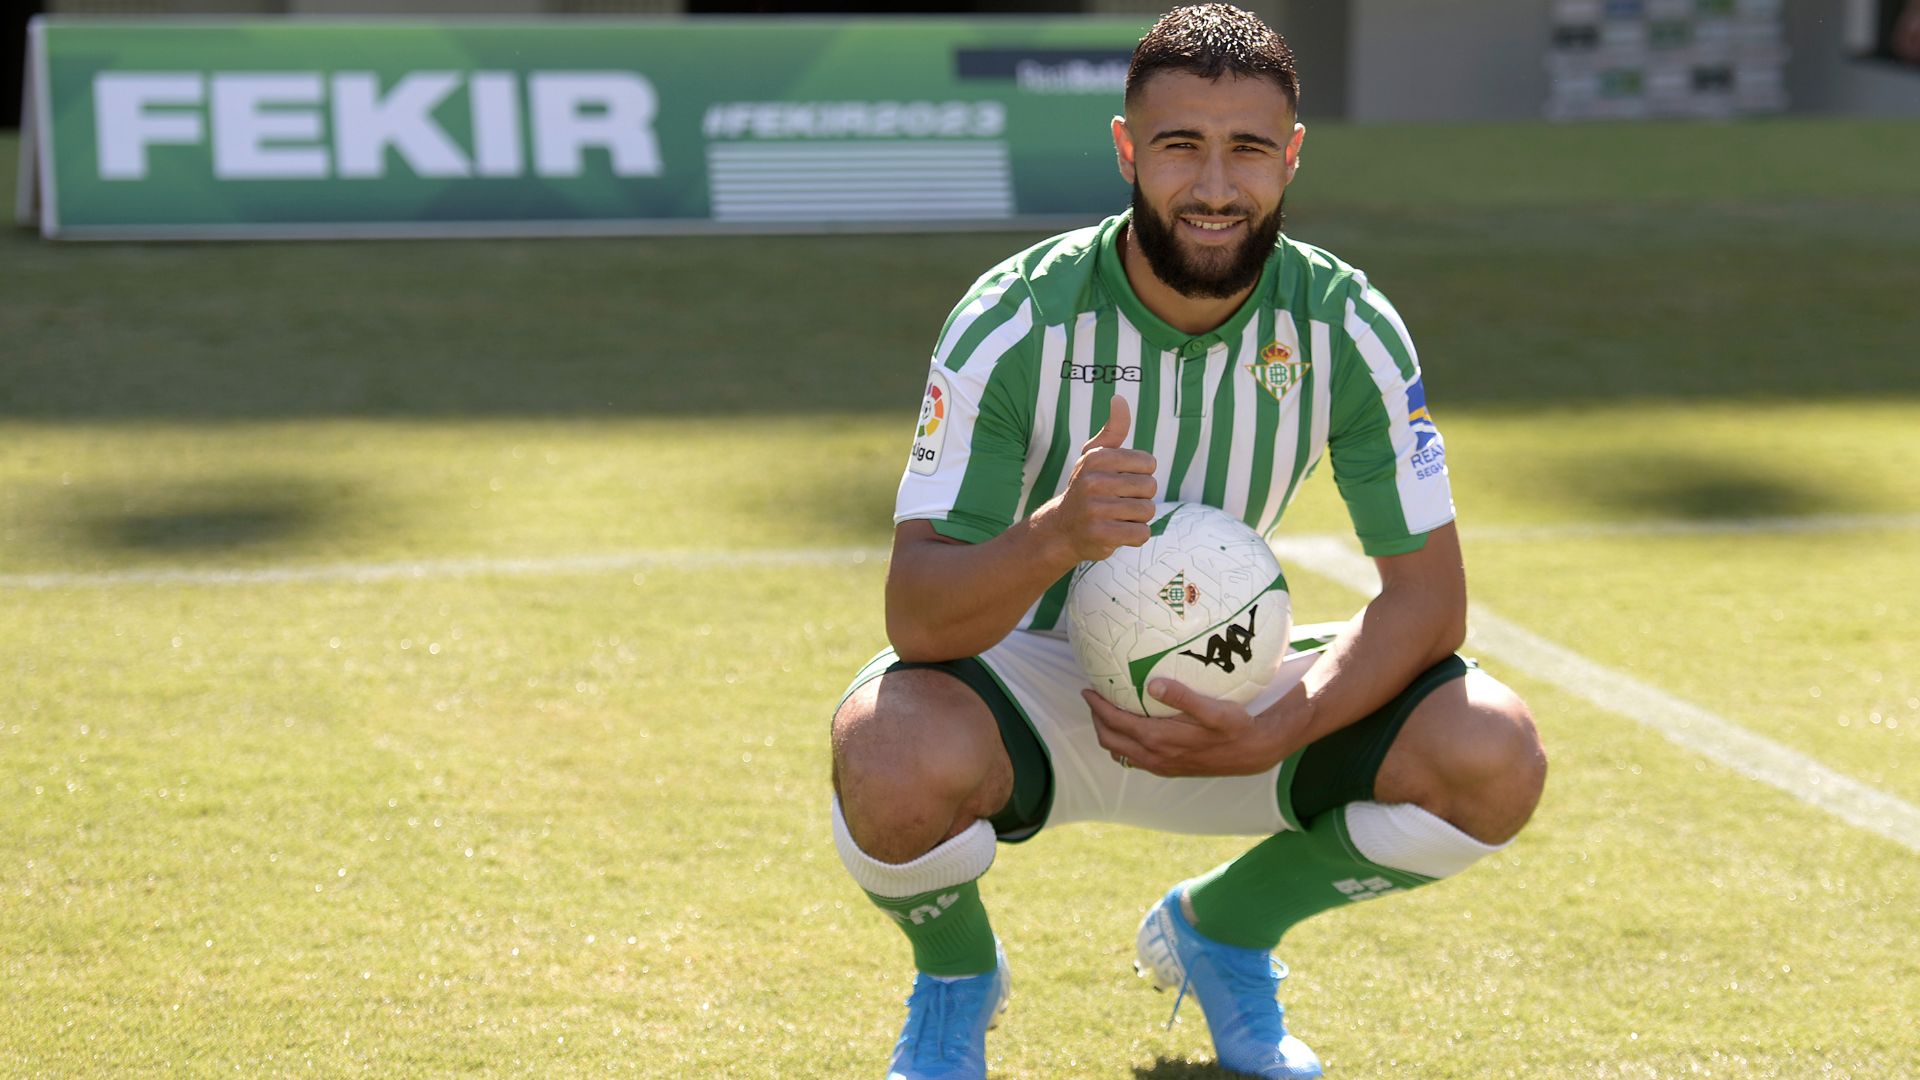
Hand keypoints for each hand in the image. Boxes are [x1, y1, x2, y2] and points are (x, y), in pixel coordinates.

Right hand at [1033, 397, 1158, 562]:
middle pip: (1150, 487)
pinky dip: (1135, 536)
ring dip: (1138, 518)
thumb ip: (1113, 429)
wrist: (1061, 529)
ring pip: (1147, 511)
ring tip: (1117, 517)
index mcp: (1096, 458)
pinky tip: (1117, 532)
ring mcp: (1095, 509)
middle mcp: (1093, 481)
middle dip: (1141, 498)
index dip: (1141, 474)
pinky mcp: (1100, 534)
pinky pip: (1142, 534)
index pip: (1149, 463)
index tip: (1121, 481)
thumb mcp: (1096, 455)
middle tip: (1118, 502)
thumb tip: (1119, 397)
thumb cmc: (1087, 487)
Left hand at [1083, 678, 1296, 776]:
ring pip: (1120, 752)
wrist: (1253, 753)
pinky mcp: (1168, 768)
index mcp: (1159, 740)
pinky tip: (1132, 728)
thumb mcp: (1213, 709)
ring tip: (1108, 711)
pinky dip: (1124, 743)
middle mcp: (1154, 756)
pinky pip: (1134, 758)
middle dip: (1097, 719)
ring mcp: (1160, 765)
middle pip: (1110, 740)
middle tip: (1094, 697)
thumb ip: (1182, 697)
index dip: (1097, 707)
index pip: (1115, 723)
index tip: (1088, 689)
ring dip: (1109, 732)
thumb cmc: (1235, 727)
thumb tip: (1152, 684)